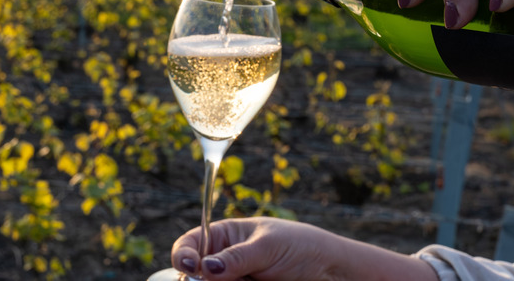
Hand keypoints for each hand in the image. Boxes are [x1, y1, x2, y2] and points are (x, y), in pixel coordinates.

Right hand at [170, 217, 437, 280]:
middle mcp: (224, 261)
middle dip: (198, 280)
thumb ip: (236, 257)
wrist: (331, 271)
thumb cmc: (301, 246)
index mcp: (224, 237)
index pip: (190, 244)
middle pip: (194, 275)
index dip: (182, 254)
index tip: (187, 265)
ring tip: (245, 280)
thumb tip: (204, 268)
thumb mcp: (268, 246)